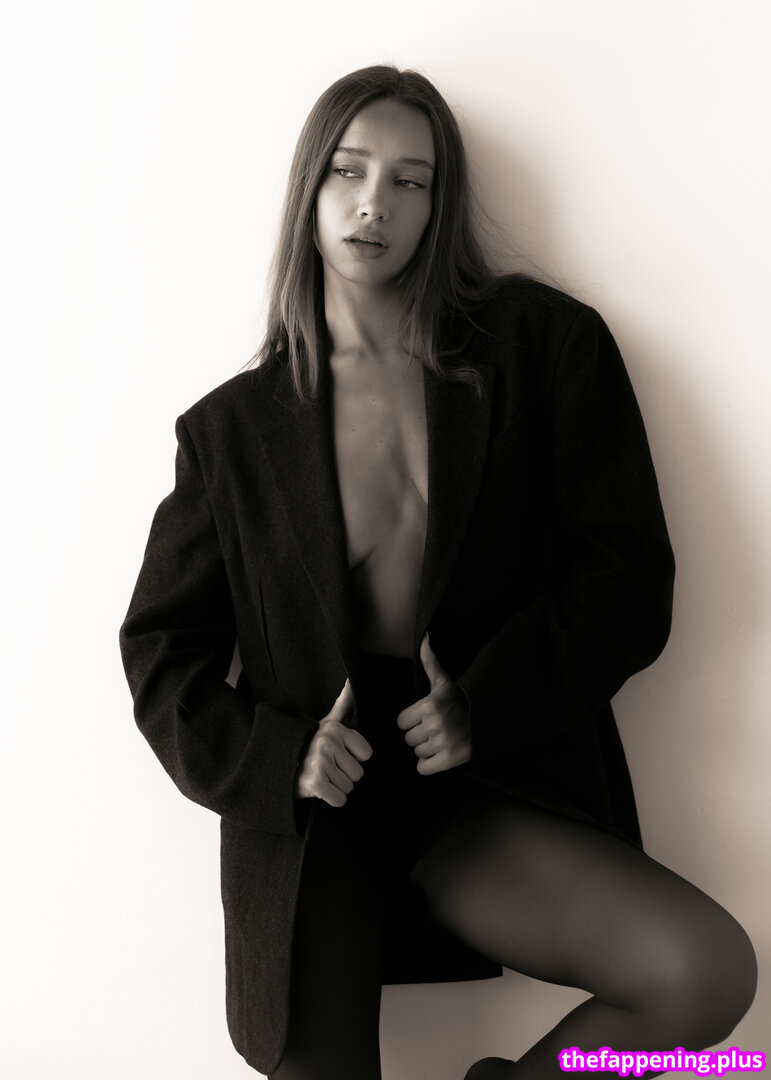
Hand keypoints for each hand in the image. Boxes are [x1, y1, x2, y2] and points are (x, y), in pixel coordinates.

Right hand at [295, 679, 372, 806]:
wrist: (279, 768)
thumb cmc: (310, 747)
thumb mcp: (327, 723)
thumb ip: (343, 704)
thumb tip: (352, 680)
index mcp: (335, 728)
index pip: (367, 754)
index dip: (354, 758)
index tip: (338, 755)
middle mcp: (328, 742)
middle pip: (359, 772)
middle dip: (345, 775)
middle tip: (328, 768)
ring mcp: (320, 761)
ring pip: (349, 787)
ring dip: (337, 787)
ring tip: (322, 777)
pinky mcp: (315, 782)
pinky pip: (340, 799)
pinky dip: (331, 799)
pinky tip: (319, 789)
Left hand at [396, 635, 471, 774]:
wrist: (490, 718)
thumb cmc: (463, 700)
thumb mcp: (445, 681)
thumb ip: (430, 661)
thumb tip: (424, 638)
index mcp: (429, 705)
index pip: (401, 722)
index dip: (412, 720)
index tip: (425, 717)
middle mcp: (434, 724)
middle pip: (409, 738)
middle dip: (420, 734)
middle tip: (436, 728)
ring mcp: (442, 743)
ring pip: (417, 753)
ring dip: (427, 748)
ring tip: (442, 738)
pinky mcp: (450, 760)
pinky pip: (423, 768)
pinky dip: (429, 764)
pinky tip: (440, 754)